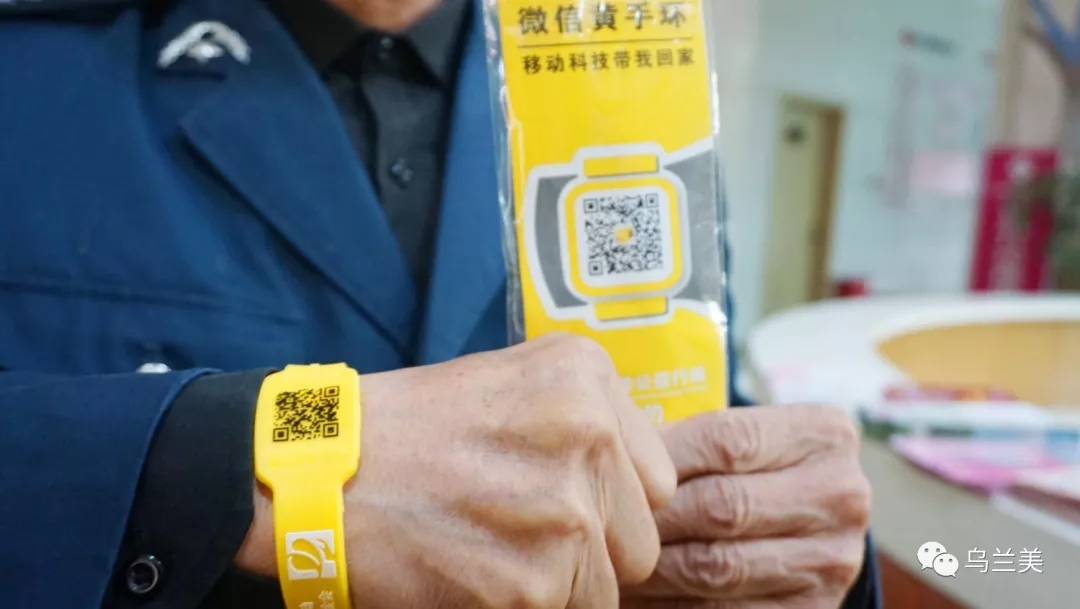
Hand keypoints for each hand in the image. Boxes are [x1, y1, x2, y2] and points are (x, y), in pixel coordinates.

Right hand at [238, 333, 676, 607]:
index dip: (613, 503)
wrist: (317, 471)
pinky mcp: (536, 582)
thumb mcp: (507, 382)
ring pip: (607, 588)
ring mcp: (567, 510)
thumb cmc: (408, 429)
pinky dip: (522, 605)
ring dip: (559, 585)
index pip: (656, 478)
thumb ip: (586, 422)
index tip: (564, 502)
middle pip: (641, 538)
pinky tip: (475, 575)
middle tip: (521, 535)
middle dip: (594, 550)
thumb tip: (640, 485)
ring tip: (493, 555)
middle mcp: (591, 435)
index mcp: (587, 377)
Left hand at [621, 405, 870, 608]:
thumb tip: (602, 452)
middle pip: (721, 506)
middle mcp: (841, 496)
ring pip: (717, 567)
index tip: (607, 466)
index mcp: (824, 435)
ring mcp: (832, 561)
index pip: (725, 438)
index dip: (658, 456)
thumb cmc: (748, 470)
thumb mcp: (738, 437)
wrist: (804, 527)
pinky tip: (637, 593)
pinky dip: (668, 604)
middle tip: (592, 519)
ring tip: (604, 560)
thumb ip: (686, 439)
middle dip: (649, 518)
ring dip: (650, 569)